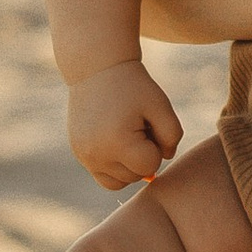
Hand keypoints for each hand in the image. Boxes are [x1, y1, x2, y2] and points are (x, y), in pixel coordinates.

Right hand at [66, 58, 183, 189]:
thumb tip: (164, 159)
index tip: (149, 123)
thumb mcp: (161, 106)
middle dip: (143, 155)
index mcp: (117, 142)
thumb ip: (172, 136)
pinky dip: (115, 165)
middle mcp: (96, 155)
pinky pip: (104, 176)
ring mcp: (84, 156)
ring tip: (129, 133)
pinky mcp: (79, 154)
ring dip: (130, 164)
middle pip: (135, 176)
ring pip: (120, 181)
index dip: (156, 146)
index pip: (150, 166)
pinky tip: (119, 140)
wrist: (97, 69)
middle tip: (139, 124)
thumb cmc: (134, 87)